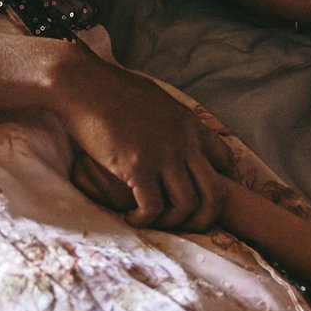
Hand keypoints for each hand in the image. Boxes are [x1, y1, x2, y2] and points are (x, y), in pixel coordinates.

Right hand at [53, 45, 231, 230]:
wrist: (85, 84)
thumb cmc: (113, 89)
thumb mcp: (157, 100)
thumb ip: (172, 121)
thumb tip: (172, 133)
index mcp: (190, 124)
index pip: (225, 161)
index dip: (220, 184)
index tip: (202, 196)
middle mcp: (183, 141)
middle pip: (215, 192)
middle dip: (204, 217)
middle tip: (185, 226)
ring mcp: (162, 154)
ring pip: (186, 205)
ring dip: (171, 221)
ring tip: (153, 221)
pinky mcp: (136, 166)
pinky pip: (153, 208)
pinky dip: (144, 219)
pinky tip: (131, 216)